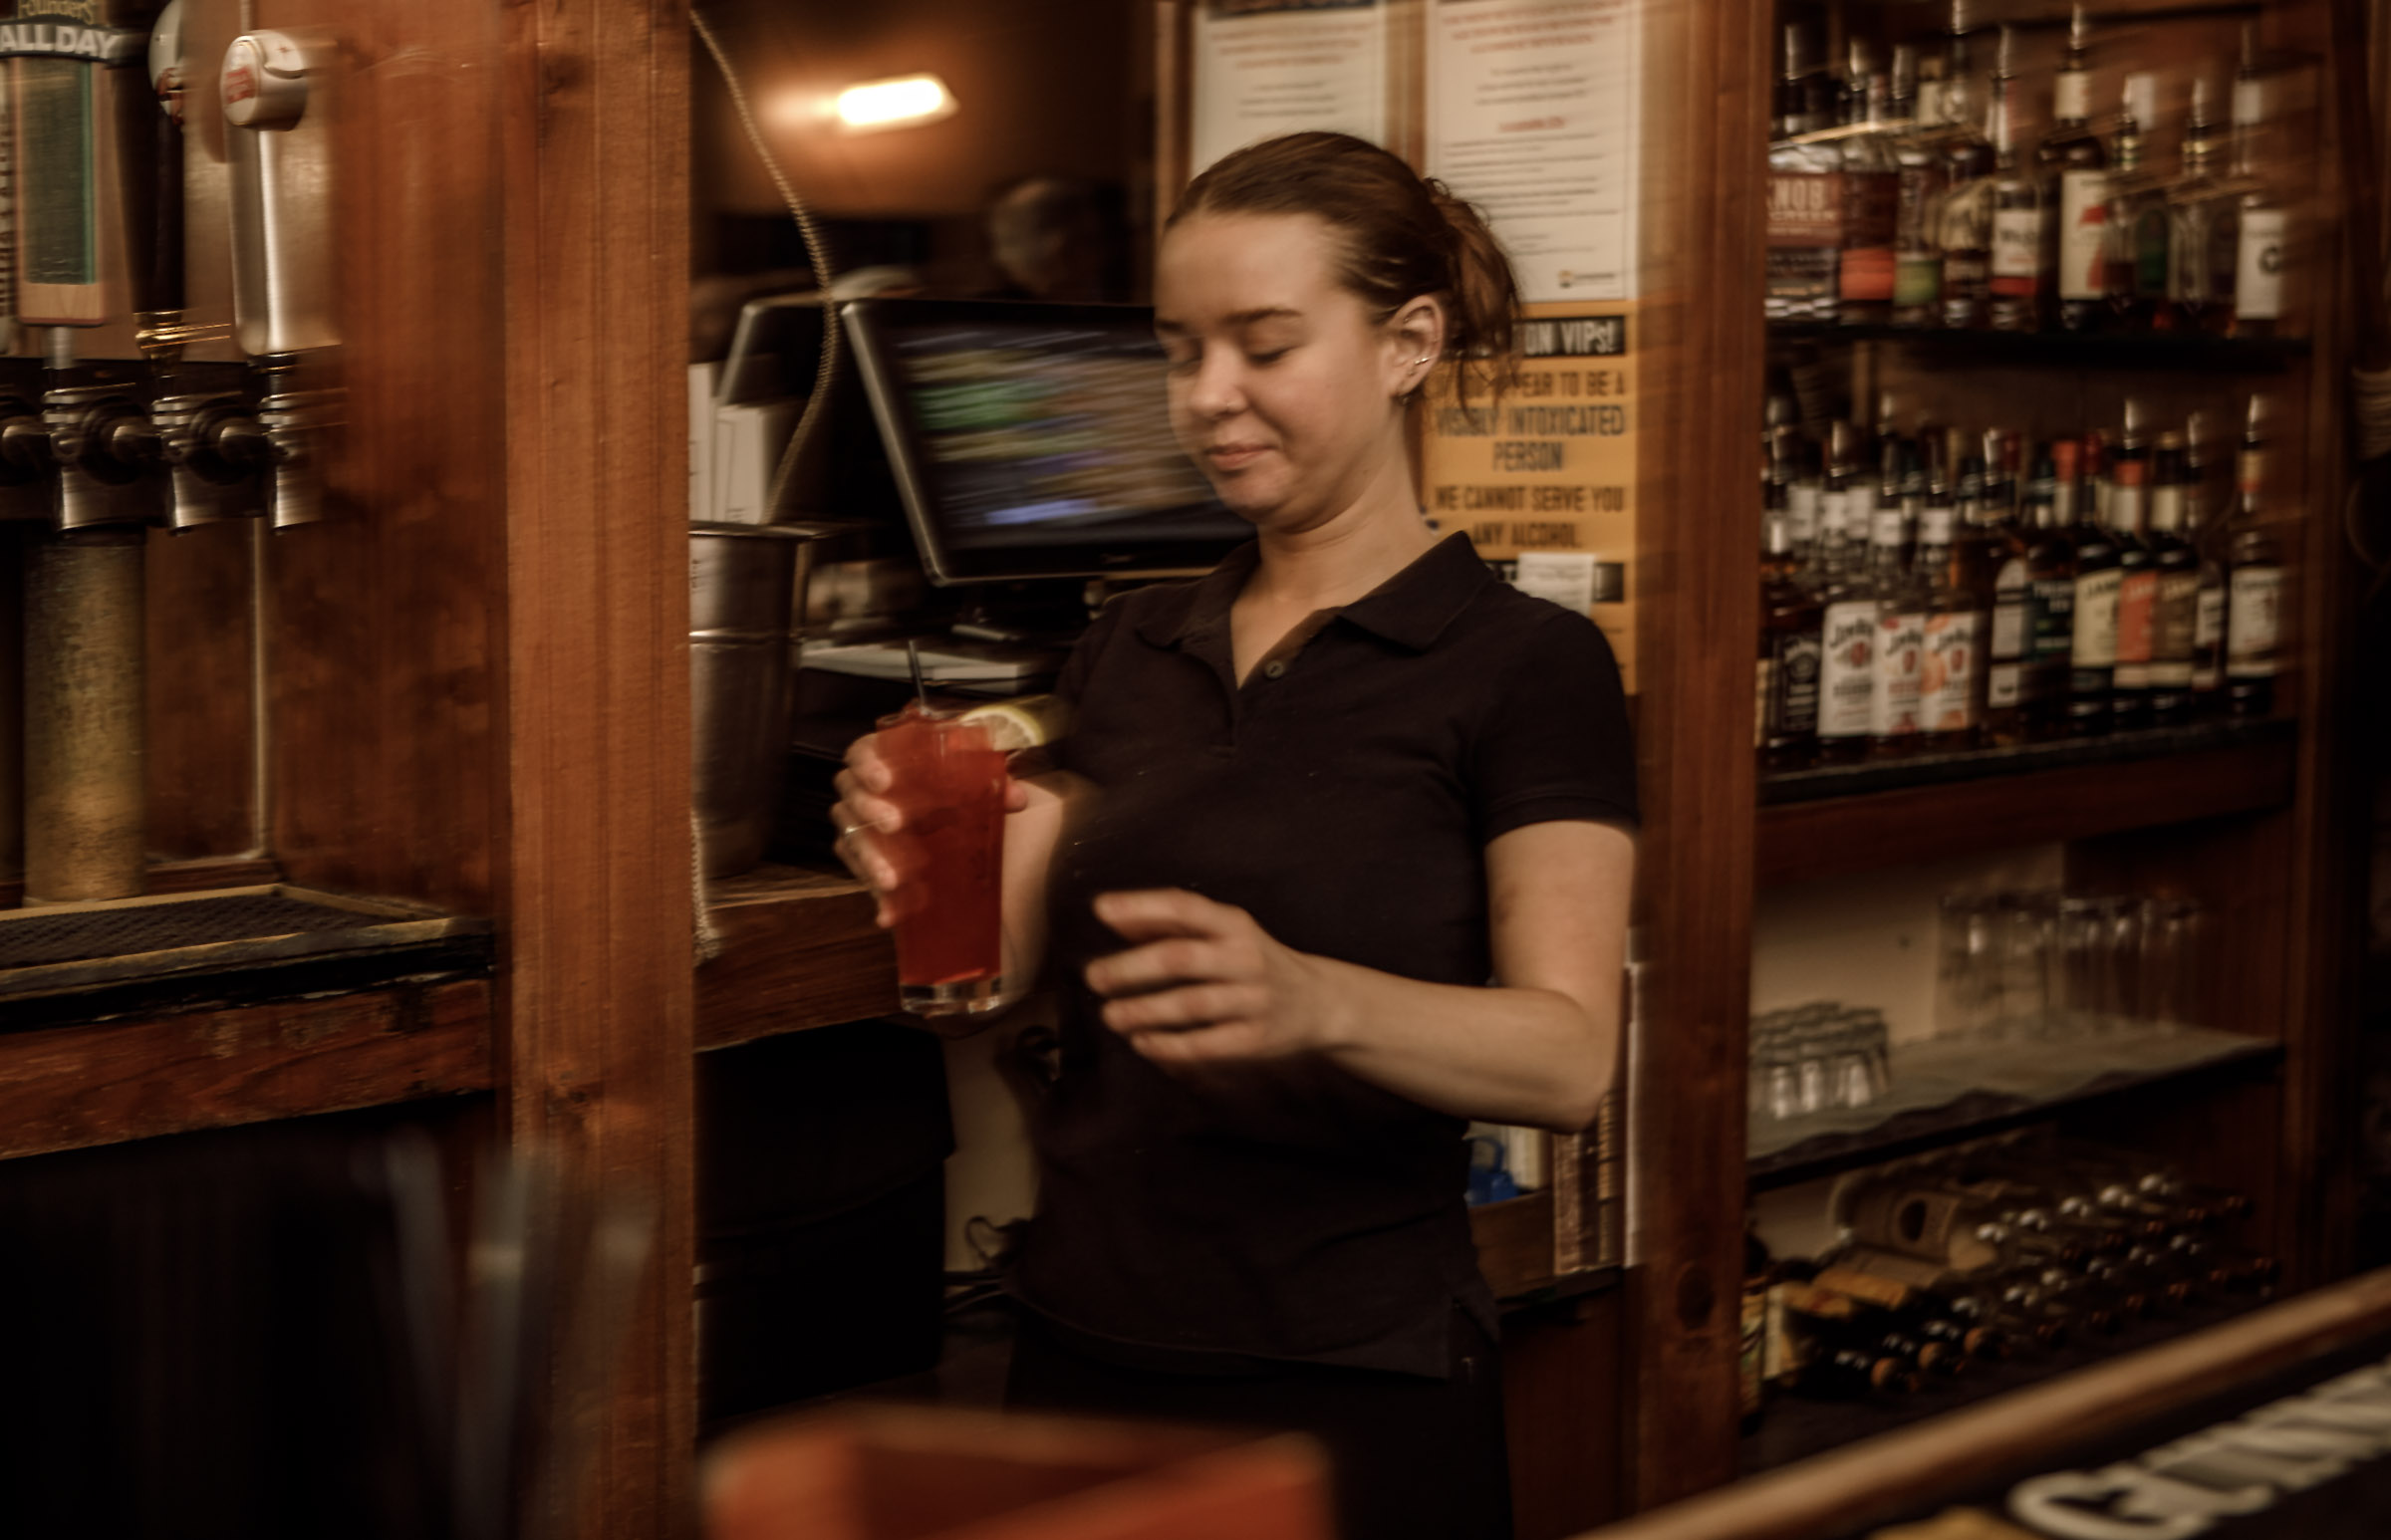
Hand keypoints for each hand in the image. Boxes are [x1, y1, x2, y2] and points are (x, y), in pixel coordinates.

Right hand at [830, 732, 1030, 927]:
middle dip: (870, 808)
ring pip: (850, 837)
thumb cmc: (953, 790)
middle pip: (852, 795)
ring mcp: (860, 826)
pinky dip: (875, 895)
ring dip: (869, 858)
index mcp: (887, 760)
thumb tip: (1016, 798)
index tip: (885, 780)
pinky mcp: (863, 858)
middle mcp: (865, 790)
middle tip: (895, 824)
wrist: (948, 821)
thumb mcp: (974, 782)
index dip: (868, 763)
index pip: (862, 752)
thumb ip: (995, 785)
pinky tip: (889, 913)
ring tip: (892, 879)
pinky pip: (859, 875)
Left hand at [1083, 889, 1337, 1064]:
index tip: (1100, 909)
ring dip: (1144, 1011)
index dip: (1142, 906)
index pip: (1185, 907)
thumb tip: (1109, 913)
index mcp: (1235, 925)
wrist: (1319, 1002)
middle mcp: (1246, 958)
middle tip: (1094, 977)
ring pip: (1191, 1005)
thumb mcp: (1222, 933)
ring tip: (1110, 1016)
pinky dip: (1170, 1045)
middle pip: (1181, 959)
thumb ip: (1168, 923)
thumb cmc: (1251, 961)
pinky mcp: (1257, 1039)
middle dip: (1131, 968)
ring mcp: (1254, 999)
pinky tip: (1142, 1042)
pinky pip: (1207, 1044)